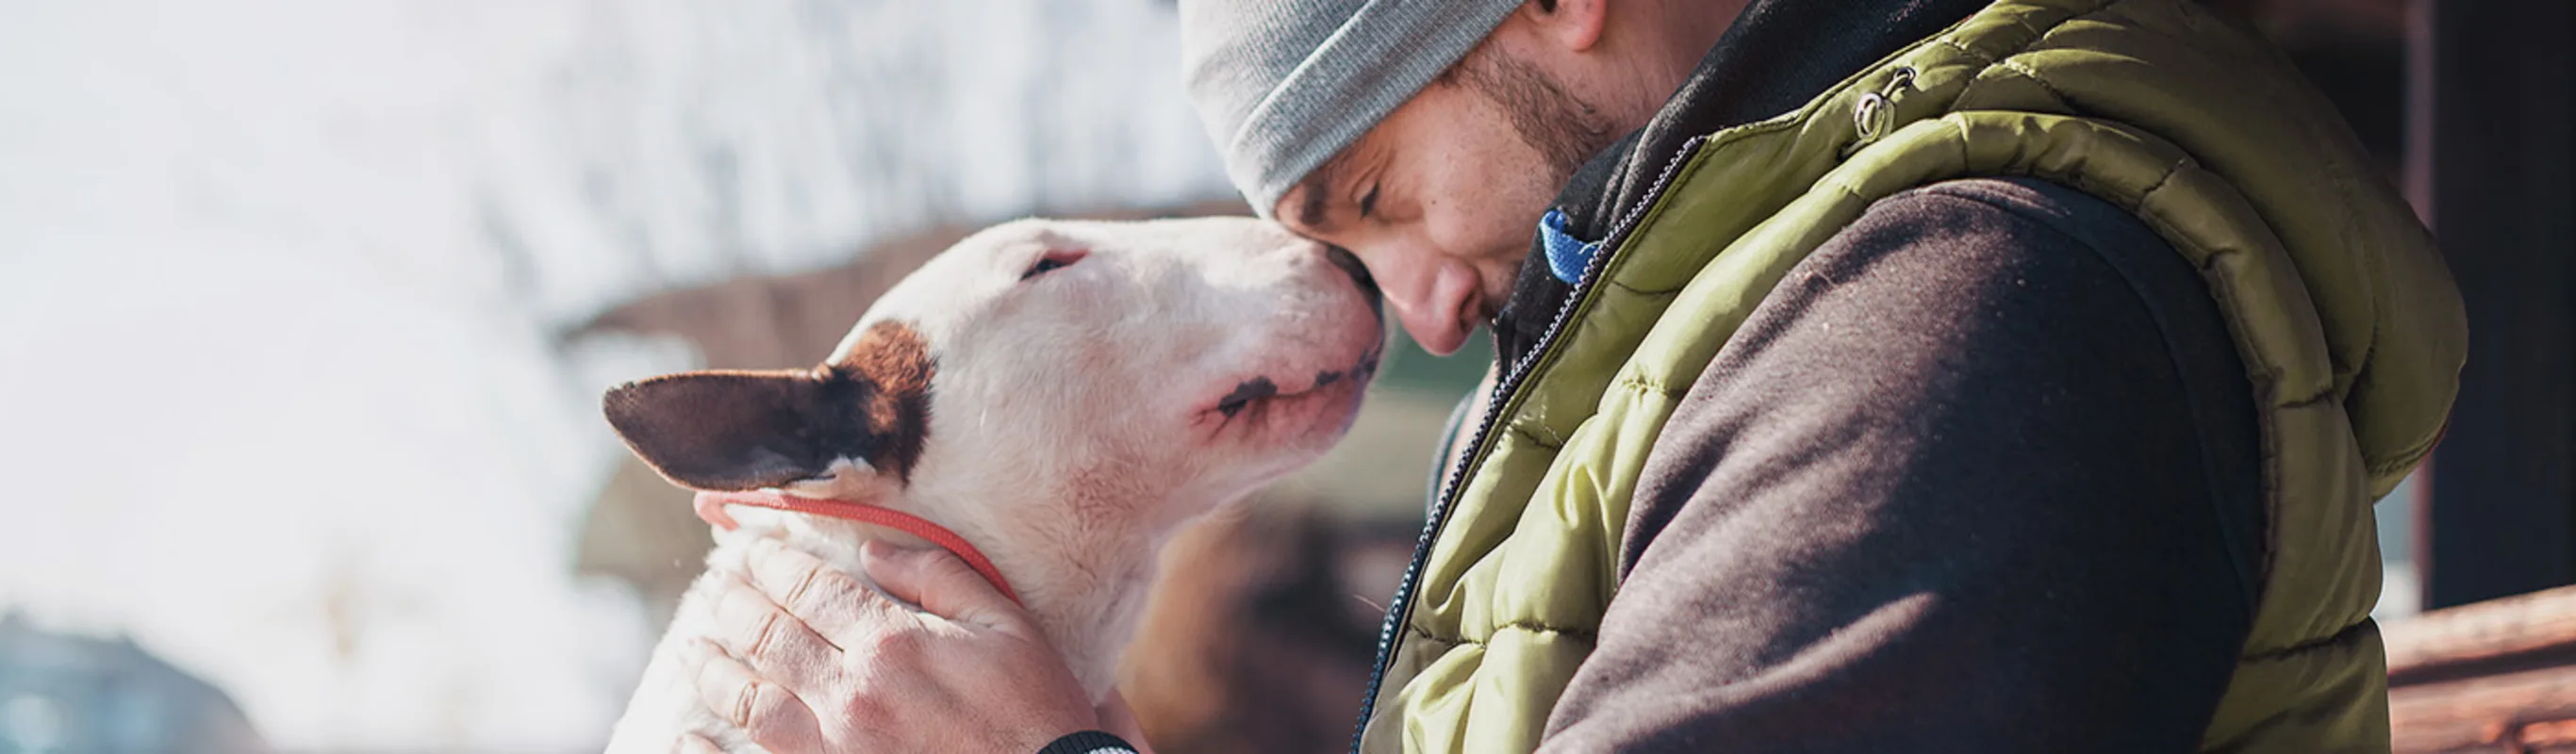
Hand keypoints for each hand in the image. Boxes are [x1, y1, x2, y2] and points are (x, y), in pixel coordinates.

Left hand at [681, 537, 1123, 752]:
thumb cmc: (1036, 712)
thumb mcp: (1007, 626)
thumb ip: (939, 577)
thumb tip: (876, 548)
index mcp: (892, 644)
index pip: (811, 589)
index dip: (773, 564)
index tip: (751, 550)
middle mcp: (851, 695)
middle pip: (770, 638)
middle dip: (737, 606)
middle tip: (719, 589)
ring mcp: (837, 748)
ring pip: (750, 702)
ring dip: (716, 670)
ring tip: (698, 650)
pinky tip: (690, 738)